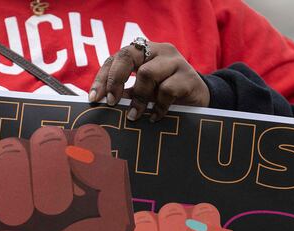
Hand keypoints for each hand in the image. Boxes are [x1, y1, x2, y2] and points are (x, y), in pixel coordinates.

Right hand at [0, 124, 133, 230]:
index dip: (86, 162)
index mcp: (79, 167)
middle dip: (50, 180)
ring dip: (14, 191)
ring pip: (6, 149)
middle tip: (49, 216)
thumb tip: (98, 149)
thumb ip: (114, 180)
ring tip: (17, 225)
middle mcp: (41, 162)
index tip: (85, 196)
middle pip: (45, 138)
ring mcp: (2, 172)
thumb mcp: (111, 227)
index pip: (85, 135)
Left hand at [89, 41, 209, 121]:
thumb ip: (125, 93)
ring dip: (139, 98)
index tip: (94, 98)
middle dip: (115, 80)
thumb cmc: (165, 95)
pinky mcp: (188, 76)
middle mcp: (158, 51)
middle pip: (128, 55)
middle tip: (111, 102)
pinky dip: (158, 107)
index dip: (103, 77)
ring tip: (135, 115)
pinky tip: (155, 116)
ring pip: (147, 73)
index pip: (117, 57)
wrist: (199, 100)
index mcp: (144, 51)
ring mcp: (175, 61)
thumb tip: (102, 102)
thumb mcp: (143, 92)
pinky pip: (167, 90)